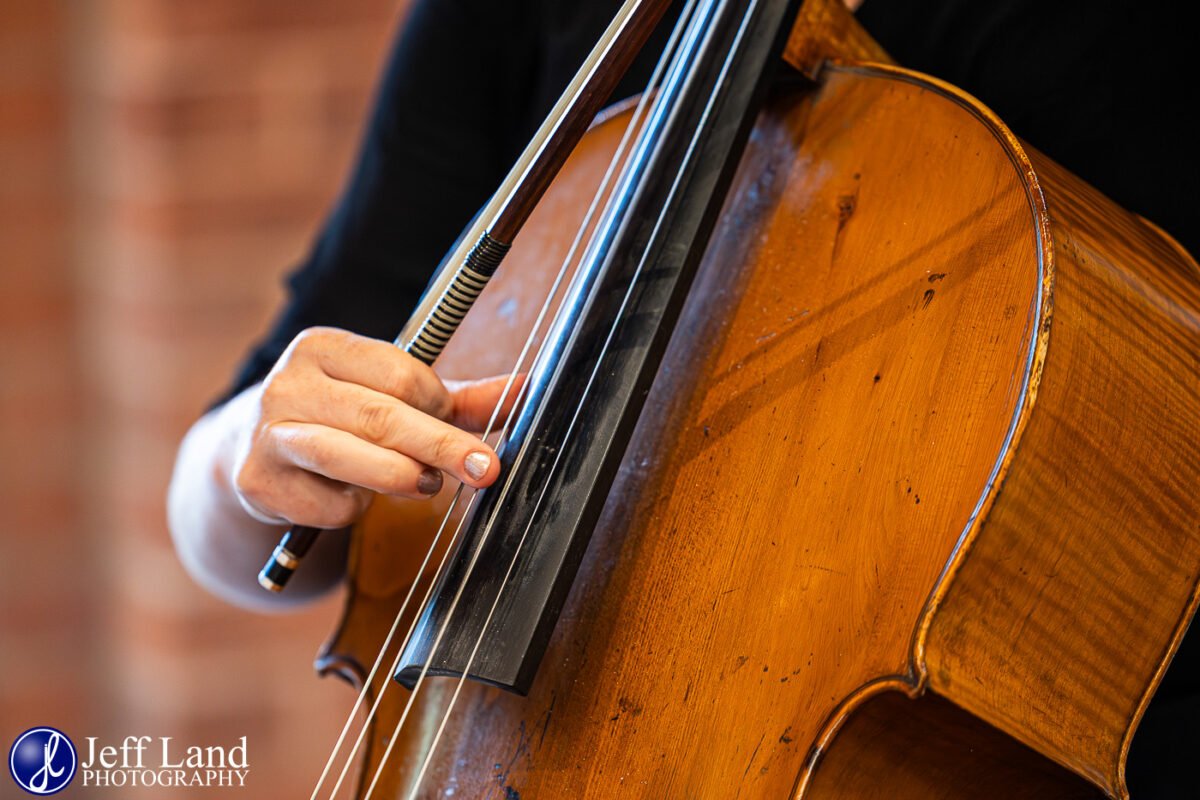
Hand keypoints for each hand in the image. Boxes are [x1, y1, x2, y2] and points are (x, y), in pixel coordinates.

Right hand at [230, 327, 520, 528]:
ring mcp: (267, 433)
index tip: (450, 422)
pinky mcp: (258, 482)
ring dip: (401, 476)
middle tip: (485, 469)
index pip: (399, 374)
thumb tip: (529, 387)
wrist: (253, 454)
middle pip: (380, 415)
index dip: (437, 405)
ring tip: (427, 485)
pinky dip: (354, 508)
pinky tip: (355, 498)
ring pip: (347, 457)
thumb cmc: (341, 419)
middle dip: (442, 446)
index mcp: (323, 346)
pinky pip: (326, 503)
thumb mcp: (396, 400)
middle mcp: (287, 382)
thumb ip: (459, 399)